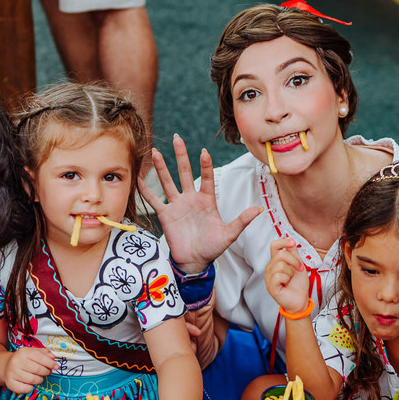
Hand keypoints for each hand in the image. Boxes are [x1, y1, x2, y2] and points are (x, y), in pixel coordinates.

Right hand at [3, 348, 55, 393]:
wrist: (6, 366)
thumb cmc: (23, 360)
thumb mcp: (32, 352)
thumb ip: (44, 353)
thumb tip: (53, 357)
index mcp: (23, 352)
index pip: (40, 358)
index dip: (50, 363)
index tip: (56, 367)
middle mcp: (16, 362)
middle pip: (38, 370)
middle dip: (46, 372)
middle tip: (47, 372)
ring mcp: (12, 373)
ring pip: (33, 380)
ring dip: (39, 380)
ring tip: (38, 377)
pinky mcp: (10, 383)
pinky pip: (26, 389)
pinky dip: (31, 387)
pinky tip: (30, 383)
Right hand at [138, 134, 259, 274]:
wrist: (195, 261)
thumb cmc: (212, 247)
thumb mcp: (229, 234)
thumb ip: (242, 220)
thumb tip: (259, 210)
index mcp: (206, 201)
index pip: (206, 178)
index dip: (205, 165)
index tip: (204, 152)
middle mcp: (190, 199)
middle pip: (184, 172)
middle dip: (181, 155)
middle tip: (177, 138)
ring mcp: (177, 205)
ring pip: (167, 182)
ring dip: (161, 167)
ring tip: (156, 152)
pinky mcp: (165, 215)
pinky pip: (153, 200)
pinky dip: (146, 190)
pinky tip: (139, 178)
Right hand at [264, 237, 310, 313]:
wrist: (300, 299)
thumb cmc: (298, 284)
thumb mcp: (299, 264)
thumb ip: (293, 252)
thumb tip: (290, 239)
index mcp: (276, 262)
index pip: (274, 246)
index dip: (283, 242)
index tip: (292, 243)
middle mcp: (271, 268)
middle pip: (280, 255)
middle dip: (294, 261)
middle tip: (298, 268)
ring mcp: (269, 277)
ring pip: (280, 265)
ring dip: (291, 272)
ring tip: (291, 278)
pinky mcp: (270, 286)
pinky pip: (278, 276)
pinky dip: (287, 279)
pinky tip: (287, 283)